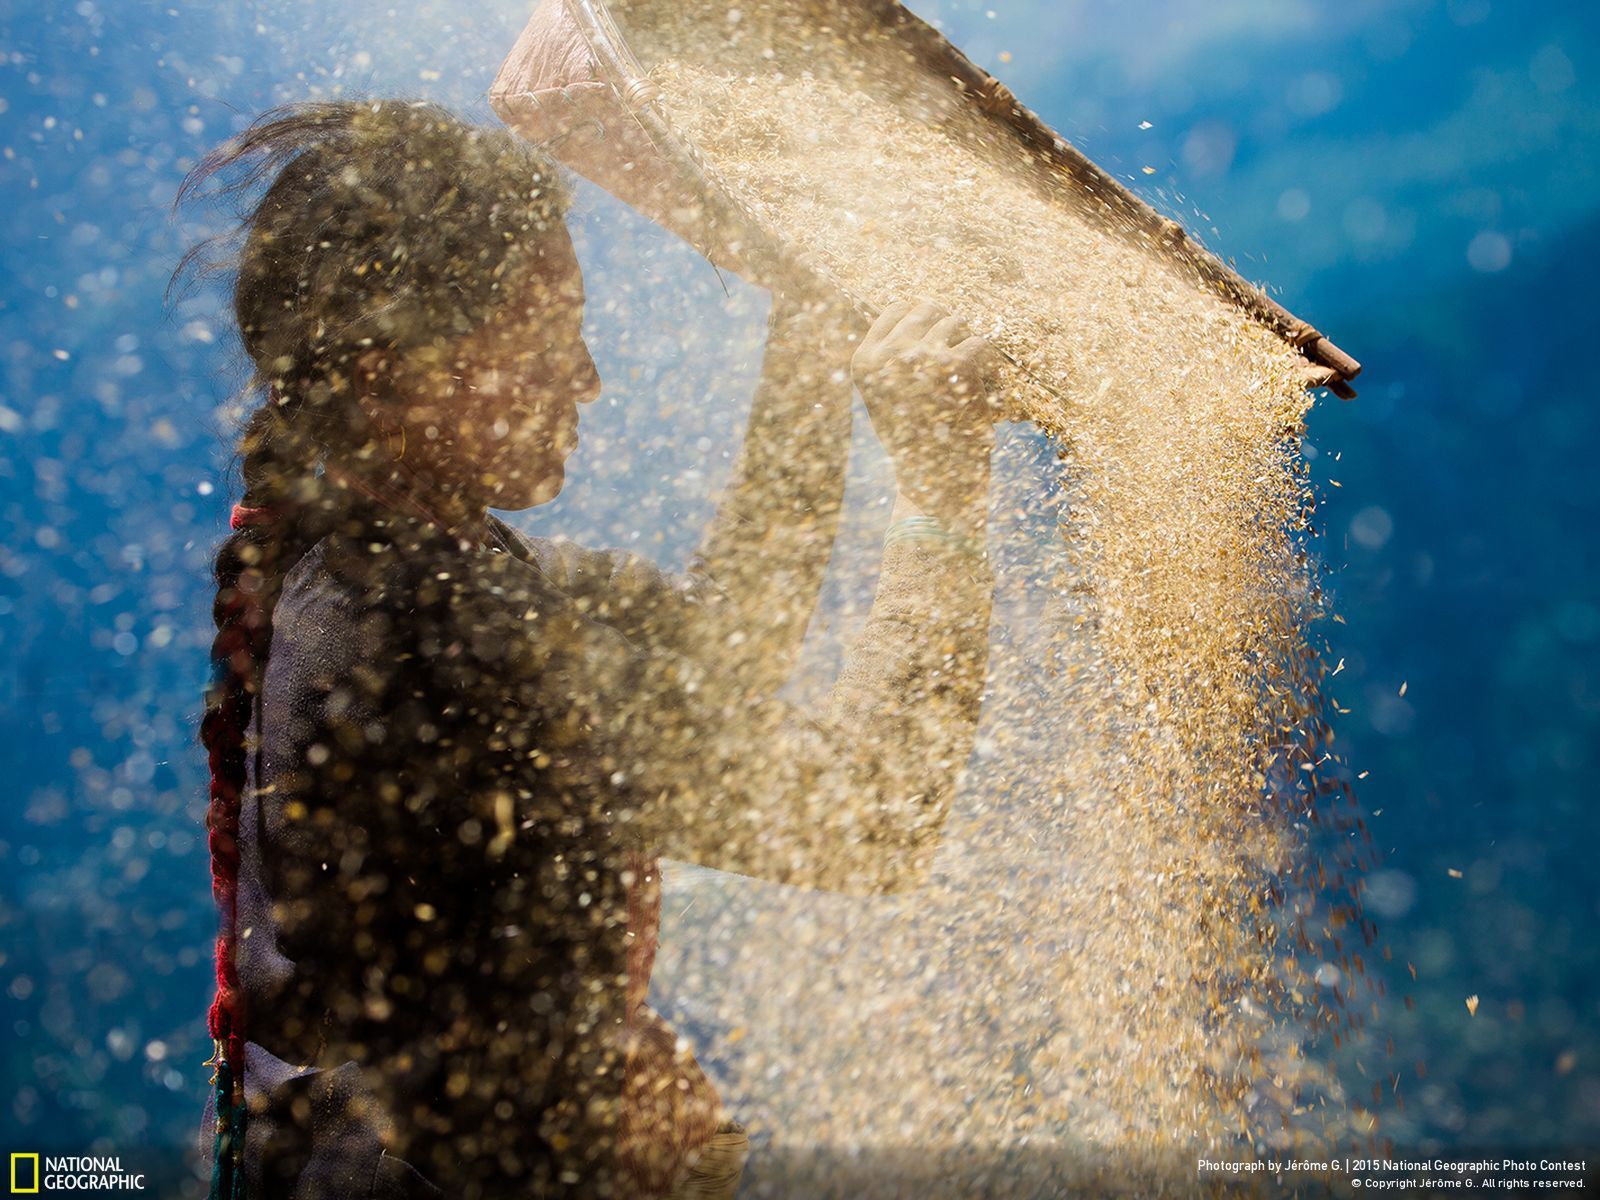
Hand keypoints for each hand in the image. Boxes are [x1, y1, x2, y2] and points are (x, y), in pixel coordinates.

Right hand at [851, 300, 997, 536]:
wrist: (936, 478)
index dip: (917, 312)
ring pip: (956, 322)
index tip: (933, 321)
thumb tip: (913, 315)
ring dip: (965, 340)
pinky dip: (988, 359)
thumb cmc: (913, 441)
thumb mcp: (884, 398)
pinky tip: (986, 377)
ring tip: (969, 370)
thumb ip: (889, 360)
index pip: (893, 310)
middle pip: (926, 308)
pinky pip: (980, 342)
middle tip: (958, 341)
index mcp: (865, 361)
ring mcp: (923, 355)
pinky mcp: (956, 363)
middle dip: (944, 322)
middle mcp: (890, 353)